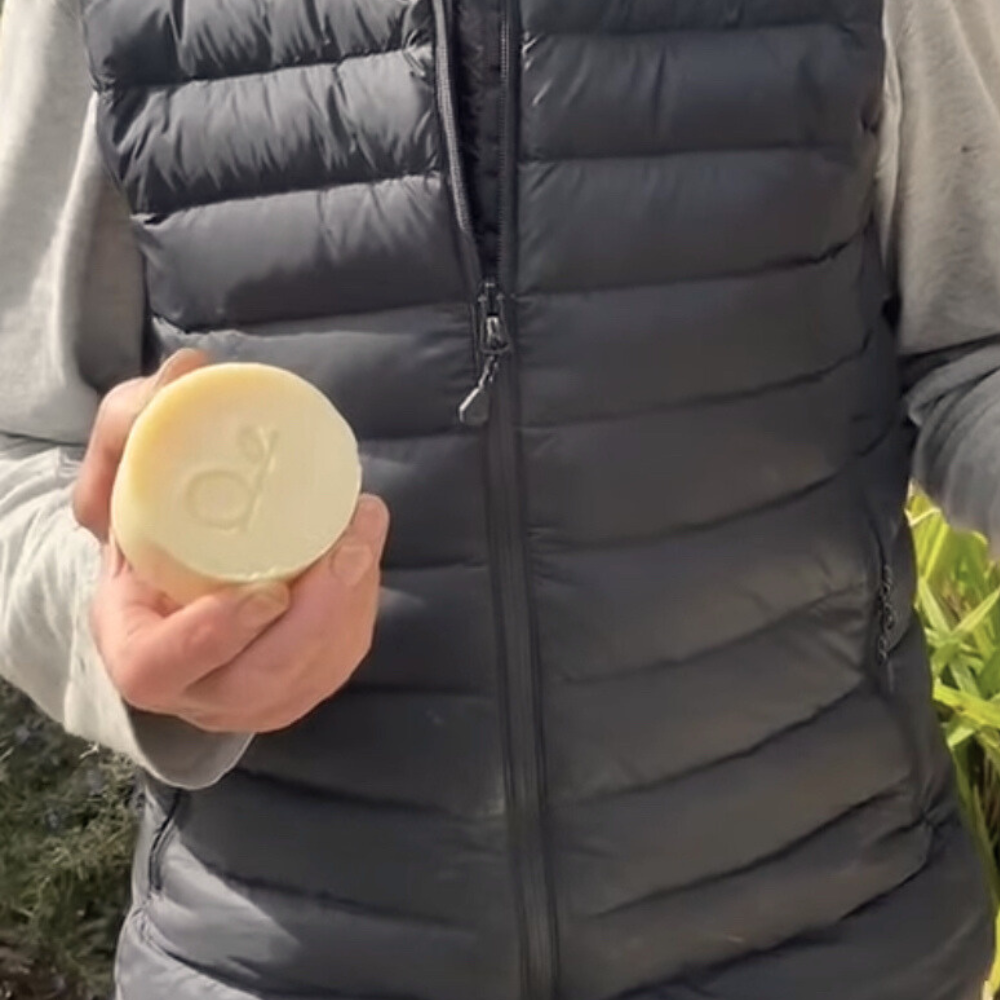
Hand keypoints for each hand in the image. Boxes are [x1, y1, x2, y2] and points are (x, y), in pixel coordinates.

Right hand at [74, 349, 389, 732]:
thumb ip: (133, 423)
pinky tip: (365, 551)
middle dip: (316, 618)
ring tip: (365, 529)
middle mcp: (195, 691)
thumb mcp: (121, 474)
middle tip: (349, 546)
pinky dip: (359, 606)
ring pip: (311, 673)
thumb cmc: (143, 524)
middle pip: (259, 681)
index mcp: (134, 650)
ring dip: (350, 605)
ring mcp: (251, 700)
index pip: (159, 668)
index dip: (213, 637)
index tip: (267, 589)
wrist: (171, 571)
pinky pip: (337, 658)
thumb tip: (192, 370)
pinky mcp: (298, 688)